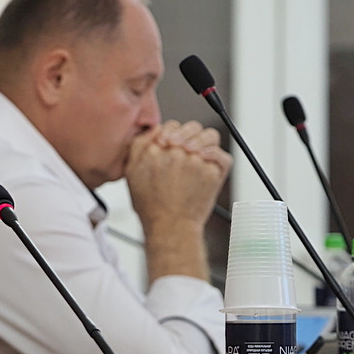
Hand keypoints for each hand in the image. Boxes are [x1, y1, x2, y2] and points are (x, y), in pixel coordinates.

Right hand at [125, 120, 231, 281]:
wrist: (169, 228)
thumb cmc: (151, 207)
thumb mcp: (132, 174)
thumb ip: (138, 148)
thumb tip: (153, 130)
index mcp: (153, 150)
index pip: (169, 126)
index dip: (172, 132)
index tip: (173, 141)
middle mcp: (174, 151)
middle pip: (190, 127)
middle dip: (190, 134)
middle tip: (187, 147)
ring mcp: (195, 160)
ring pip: (209, 136)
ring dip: (205, 142)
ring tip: (200, 153)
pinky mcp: (212, 172)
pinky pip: (222, 157)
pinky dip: (218, 158)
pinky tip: (209, 164)